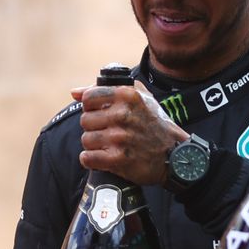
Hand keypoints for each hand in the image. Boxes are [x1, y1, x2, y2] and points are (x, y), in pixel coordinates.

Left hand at [72, 80, 186, 184]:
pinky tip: (102, 158)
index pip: (88, 98)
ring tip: (108, 145)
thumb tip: (75, 92)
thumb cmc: (154, 122)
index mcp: (127, 95)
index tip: (100, 113)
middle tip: (108, 132)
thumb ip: (106, 88)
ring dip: (94, 145)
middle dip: (94, 127)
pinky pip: (87, 158)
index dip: (91, 107)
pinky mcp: (118, 159)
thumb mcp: (139, 96)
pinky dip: (91, 160)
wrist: (174, 154)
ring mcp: (120, 138)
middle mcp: (123, 115)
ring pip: (86, 140)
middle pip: (85, 120)